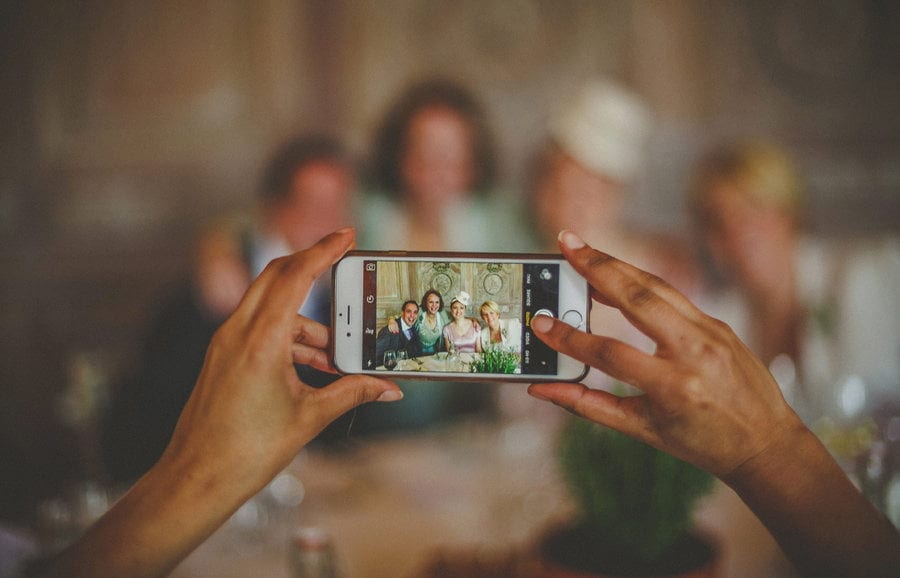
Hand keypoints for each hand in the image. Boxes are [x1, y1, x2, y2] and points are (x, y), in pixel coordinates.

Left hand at [167, 228, 402, 487]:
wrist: (196, 479)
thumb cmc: (247, 451)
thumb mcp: (310, 417)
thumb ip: (351, 393)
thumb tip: (387, 388)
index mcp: (261, 340)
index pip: (295, 276)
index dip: (324, 250)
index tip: (346, 235)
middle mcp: (238, 332)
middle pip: (277, 276)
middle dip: (312, 268)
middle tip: (343, 266)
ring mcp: (226, 343)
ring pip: (271, 308)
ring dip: (307, 323)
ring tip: (336, 359)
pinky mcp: (222, 357)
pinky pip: (260, 331)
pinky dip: (288, 340)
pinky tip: (310, 371)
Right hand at [527, 230, 800, 476]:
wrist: (767, 444)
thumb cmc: (701, 442)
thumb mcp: (641, 430)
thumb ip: (587, 405)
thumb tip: (541, 389)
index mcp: (674, 388)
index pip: (610, 354)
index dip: (569, 338)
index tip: (541, 323)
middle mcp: (695, 353)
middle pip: (638, 298)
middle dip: (598, 268)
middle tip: (566, 243)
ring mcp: (711, 333)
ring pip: (657, 287)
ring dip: (617, 265)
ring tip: (584, 249)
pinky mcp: (717, 324)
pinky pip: (672, 295)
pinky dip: (640, 282)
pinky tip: (616, 276)